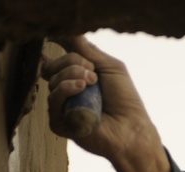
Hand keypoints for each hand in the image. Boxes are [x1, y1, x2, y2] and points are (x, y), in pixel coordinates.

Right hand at [41, 36, 171, 171]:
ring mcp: (62, 109)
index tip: (82, 55)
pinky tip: (81, 89)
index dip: (66, 53)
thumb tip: (69, 30)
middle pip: (53, 68)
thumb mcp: (109, 67)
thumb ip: (88, 50)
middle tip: (94, 74)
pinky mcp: (60, 124)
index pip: (58, 60)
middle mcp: (67, 94)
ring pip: (53, 82)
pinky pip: (53, 101)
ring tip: (93, 83)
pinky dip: (66, 90)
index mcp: (77, 80)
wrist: (131, 128)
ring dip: (73, 75)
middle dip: (73, 64)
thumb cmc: (125, 100)